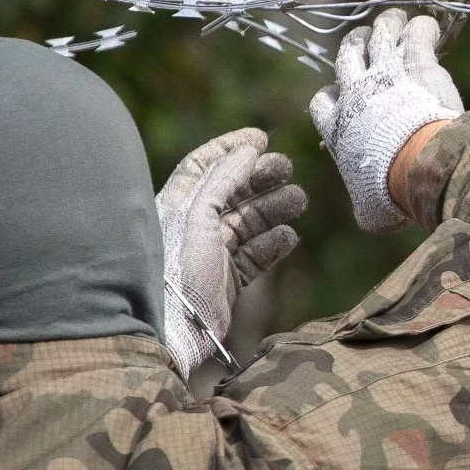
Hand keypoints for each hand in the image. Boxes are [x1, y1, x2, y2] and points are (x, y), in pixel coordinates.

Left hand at [157, 127, 307, 378]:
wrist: (170, 332)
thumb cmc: (176, 270)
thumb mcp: (197, 216)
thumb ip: (223, 180)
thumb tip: (250, 148)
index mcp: (174, 206)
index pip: (203, 167)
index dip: (230, 149)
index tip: (262, 137)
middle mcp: (190, 227)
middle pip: (230, 193)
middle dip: (260, 178)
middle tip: (288, 168)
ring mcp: (209, 255)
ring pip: (246, 224)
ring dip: (272, 209)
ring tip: (298, 200)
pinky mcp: (224, 282)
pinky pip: (253, 257)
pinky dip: (272, 244)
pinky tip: (288, 236)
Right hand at [309, 8, 464, 231]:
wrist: (417, 165)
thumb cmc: (390, 191)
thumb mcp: (369, 209)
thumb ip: (365, 206)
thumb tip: (369, 213)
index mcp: (337, 127)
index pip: (323, 100)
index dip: (333, 94)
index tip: (345, 96)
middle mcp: (354, 93)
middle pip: (346, 55)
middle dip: (355, 45)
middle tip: (367, 40)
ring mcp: (384, 73)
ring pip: (379, 34)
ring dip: (387, 24)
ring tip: (397, 20)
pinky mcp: (415, 62)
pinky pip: (415, 32)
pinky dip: (421, 27)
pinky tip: (429, 27)